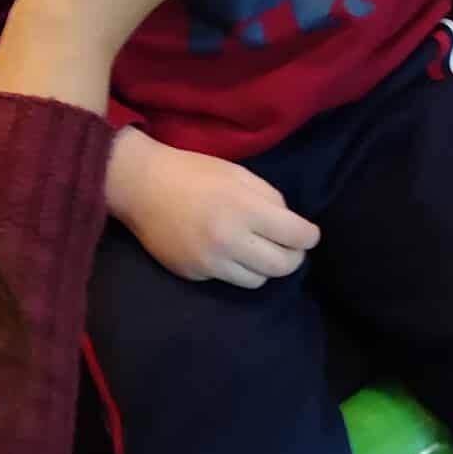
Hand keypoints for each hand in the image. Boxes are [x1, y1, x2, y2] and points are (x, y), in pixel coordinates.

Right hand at [107, 130, 319, 287]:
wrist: (142, 186)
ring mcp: (210, 262)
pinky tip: (226, 251)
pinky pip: (229, 279)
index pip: (297, 236)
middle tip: (289, 246)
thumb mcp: (240, 174)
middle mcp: (230, 241)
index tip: (308, 234)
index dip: (309, 236)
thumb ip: (270, 199)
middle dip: (293, 257)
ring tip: (258, 250)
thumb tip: (292, 226)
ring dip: (264, 267)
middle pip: (283, 266)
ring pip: (258, 280)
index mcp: (245, 209)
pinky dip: (235, 268)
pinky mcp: (194, 274)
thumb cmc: (195, 172)